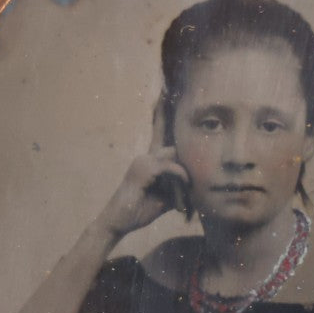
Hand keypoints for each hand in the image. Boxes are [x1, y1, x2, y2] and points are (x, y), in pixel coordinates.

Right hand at [96, 100, 189, 238]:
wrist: (117, 223)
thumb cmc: (138, 212)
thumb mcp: (165, 199)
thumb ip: (179, 187)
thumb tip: (196, 186)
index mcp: (149, 161)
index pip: (159, 131)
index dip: (161, 111)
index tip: (164, 88)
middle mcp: (145, 157)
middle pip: (177, 151)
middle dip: (187, 172)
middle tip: (186, 199)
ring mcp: (143, 161)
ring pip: (176, 160)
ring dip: (183, 183)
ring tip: (180, 205)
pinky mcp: (143, 169)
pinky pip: (171, 168)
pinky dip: (178, 182)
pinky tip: (177, 199)